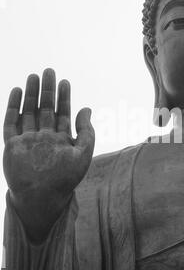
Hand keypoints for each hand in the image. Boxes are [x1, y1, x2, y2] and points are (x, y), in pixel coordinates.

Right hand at [3, 68, 94, 242]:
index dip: (64, 98)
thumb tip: (87, 108)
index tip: (65, 82)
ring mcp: (27, 140)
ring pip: (28, 112)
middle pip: (45, 109)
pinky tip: (18, 91)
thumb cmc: (65, 180)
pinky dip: (13, 107)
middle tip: (49, 71)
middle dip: (47, 90)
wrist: (42, 198)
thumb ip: (86, 132)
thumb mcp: (83, 154)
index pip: (62, 113)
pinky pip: (11, 122)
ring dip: (31, 94)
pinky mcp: (12, 145)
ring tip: (34, 75)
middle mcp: (44, 138)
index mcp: (60, 140)